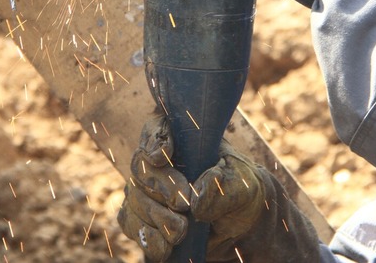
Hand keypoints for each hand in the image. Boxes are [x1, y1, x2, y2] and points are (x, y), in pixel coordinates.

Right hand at [118, 116, 322, 261]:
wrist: (237, 224)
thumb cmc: (238, 191)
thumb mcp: (243, 185)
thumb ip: (224, 187)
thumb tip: (199, 197)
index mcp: (181, 139)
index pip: (158, 129)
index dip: (155, 140)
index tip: (161, 155)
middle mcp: (157, 161)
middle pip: (142, 168)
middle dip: (160, 187)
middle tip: (183, 204)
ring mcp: (145, 190)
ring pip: (135, 199)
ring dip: (157, 217)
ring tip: (181, 231)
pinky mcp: (141, 217)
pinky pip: (133, 226)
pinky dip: (149, 238)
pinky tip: (167, 246)